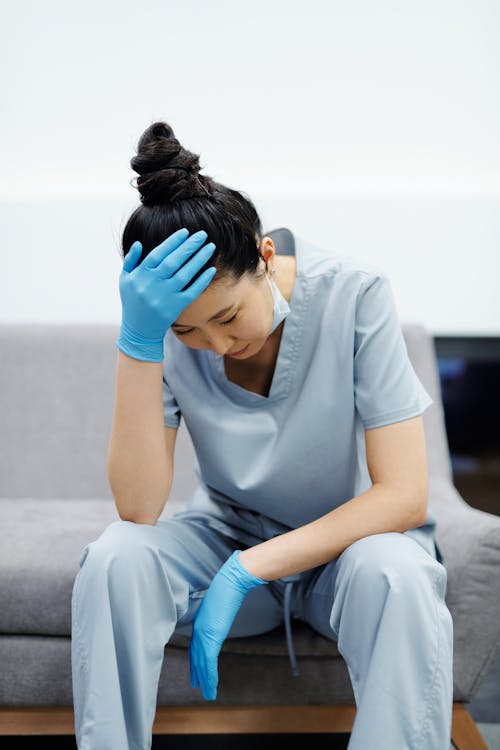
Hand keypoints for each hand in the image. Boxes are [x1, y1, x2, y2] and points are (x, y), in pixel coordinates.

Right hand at [117, 228, 216, 361]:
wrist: (139, 331)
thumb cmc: (132, 302)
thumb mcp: (125, 280)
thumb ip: (131, 260)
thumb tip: (139, 243)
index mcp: (140, 276)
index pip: (158, 254)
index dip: (172, 242)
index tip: (185, 232)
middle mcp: (152, 285)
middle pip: (173, 261)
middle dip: (189, 246)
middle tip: (203, 235)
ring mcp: (165, 297)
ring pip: (185, 274)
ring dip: (199, 259)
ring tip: (210, 247)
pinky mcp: (175, 307)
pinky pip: (192, 291)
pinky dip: (202, 280)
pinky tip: (211, 269)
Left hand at [189, 550, 268, 700]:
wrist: (232, 581)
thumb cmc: (228, 586)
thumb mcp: (220, 601)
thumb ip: (218, 611)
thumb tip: (222, 611)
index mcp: (201, 621)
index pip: (196, 645)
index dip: (195, 659)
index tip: (195, 669)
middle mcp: (199, 629)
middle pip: (196, 656)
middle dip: (197, 672)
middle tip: (197, 685)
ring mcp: (204, 633)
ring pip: (202, 662)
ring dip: (204, 679)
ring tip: (207, 693)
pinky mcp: (211, 636)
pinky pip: (209, 661)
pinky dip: (209, 675)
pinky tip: (211, 685)